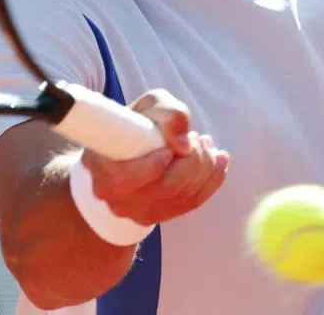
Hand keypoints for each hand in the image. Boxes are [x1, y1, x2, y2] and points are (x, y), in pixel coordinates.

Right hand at [80, 88, 229, 226]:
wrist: (126, 151)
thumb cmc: (134, 125)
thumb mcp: (147, 107)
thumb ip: (166, 114)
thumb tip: (184, 143)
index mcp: (104, 173)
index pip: (128, 179)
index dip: (155, 163)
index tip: (171, 145)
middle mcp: (119, 201)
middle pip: (166, 188)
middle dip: (193, 160)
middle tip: (198, 138)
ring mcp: (141, 213)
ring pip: (183, 196)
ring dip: (205, 167)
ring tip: (206, 143)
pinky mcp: (161, 215)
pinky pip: (193, 202)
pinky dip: (212, 180)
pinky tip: (220, 160)